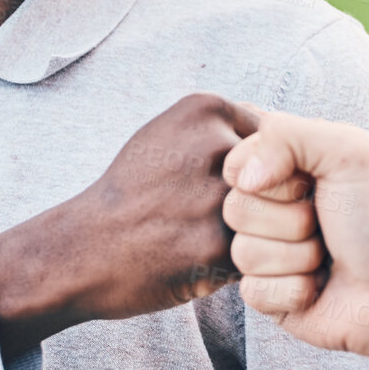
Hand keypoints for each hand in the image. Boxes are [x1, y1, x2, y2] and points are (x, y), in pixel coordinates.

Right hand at [0, 93, 256, 354]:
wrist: (83, 249)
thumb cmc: (130, 192)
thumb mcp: (164, 133)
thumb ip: (222, 127)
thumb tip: (280, 128)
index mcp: (205, 108)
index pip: (277, 134)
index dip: (267, 167)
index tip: (238, 185)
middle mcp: (216, 146)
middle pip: (284, 174)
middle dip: (269, 200)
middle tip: (229, 217)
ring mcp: (219, 196)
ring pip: (278, 215)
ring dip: (262, 233)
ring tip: (218, 236)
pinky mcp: (219, 246)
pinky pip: (263, 253)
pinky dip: (243, 261)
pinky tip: (207, 258)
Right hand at [220, 112, 368, 366]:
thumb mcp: (349, 151)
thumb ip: (285, 135)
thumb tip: (243, 178)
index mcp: (290, 168)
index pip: (238, 163)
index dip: (270, 177)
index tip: (311, 183)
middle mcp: (276, 208)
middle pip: (236, 208)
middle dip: (290, 219)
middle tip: (326, 223)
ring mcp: (272, 253)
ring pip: (243, 252)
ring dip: (297, 256)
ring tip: (328, 257)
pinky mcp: (271, 297)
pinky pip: (252, 292)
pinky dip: (293, 290)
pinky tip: (320, 288)